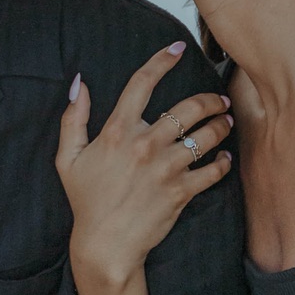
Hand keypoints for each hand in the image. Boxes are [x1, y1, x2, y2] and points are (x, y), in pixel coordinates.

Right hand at [57, 45, 231, 285]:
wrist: (106, 245)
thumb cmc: (86, 202)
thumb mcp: (68, 159)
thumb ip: (74, 119)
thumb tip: (79, 84)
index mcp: (117, 131)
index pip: (142, 83)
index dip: (161, 60)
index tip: (176, 49)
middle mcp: (145, 144)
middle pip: (188, 107)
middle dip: (209, 99)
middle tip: (218, 100)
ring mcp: (166, 168)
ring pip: (206, 135)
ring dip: (221, 126)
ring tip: (225, 123)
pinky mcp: (182, 191)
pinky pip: (213, 170)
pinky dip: (223, 162)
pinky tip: (223, 159)